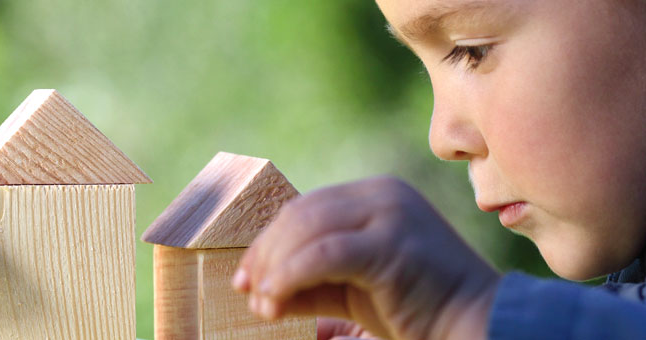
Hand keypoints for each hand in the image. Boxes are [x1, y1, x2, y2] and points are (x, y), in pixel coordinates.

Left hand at [232, 176, 499, 339]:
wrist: (478, 326)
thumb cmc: (418, 311)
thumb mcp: (354, 289)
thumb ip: (312, 281)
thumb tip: (258, 290)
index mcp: (377, 195)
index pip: (306, 208)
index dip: (269, 242)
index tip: (246, 278)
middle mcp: (384, 194)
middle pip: (300, 215)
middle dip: (265, 255)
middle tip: (246, 291)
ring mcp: (391, 214)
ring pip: (307, 230)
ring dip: (273, 269)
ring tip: (261, 303)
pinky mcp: (392, 243)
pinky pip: (323, 255)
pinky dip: (289, 277)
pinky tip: (274, 300)